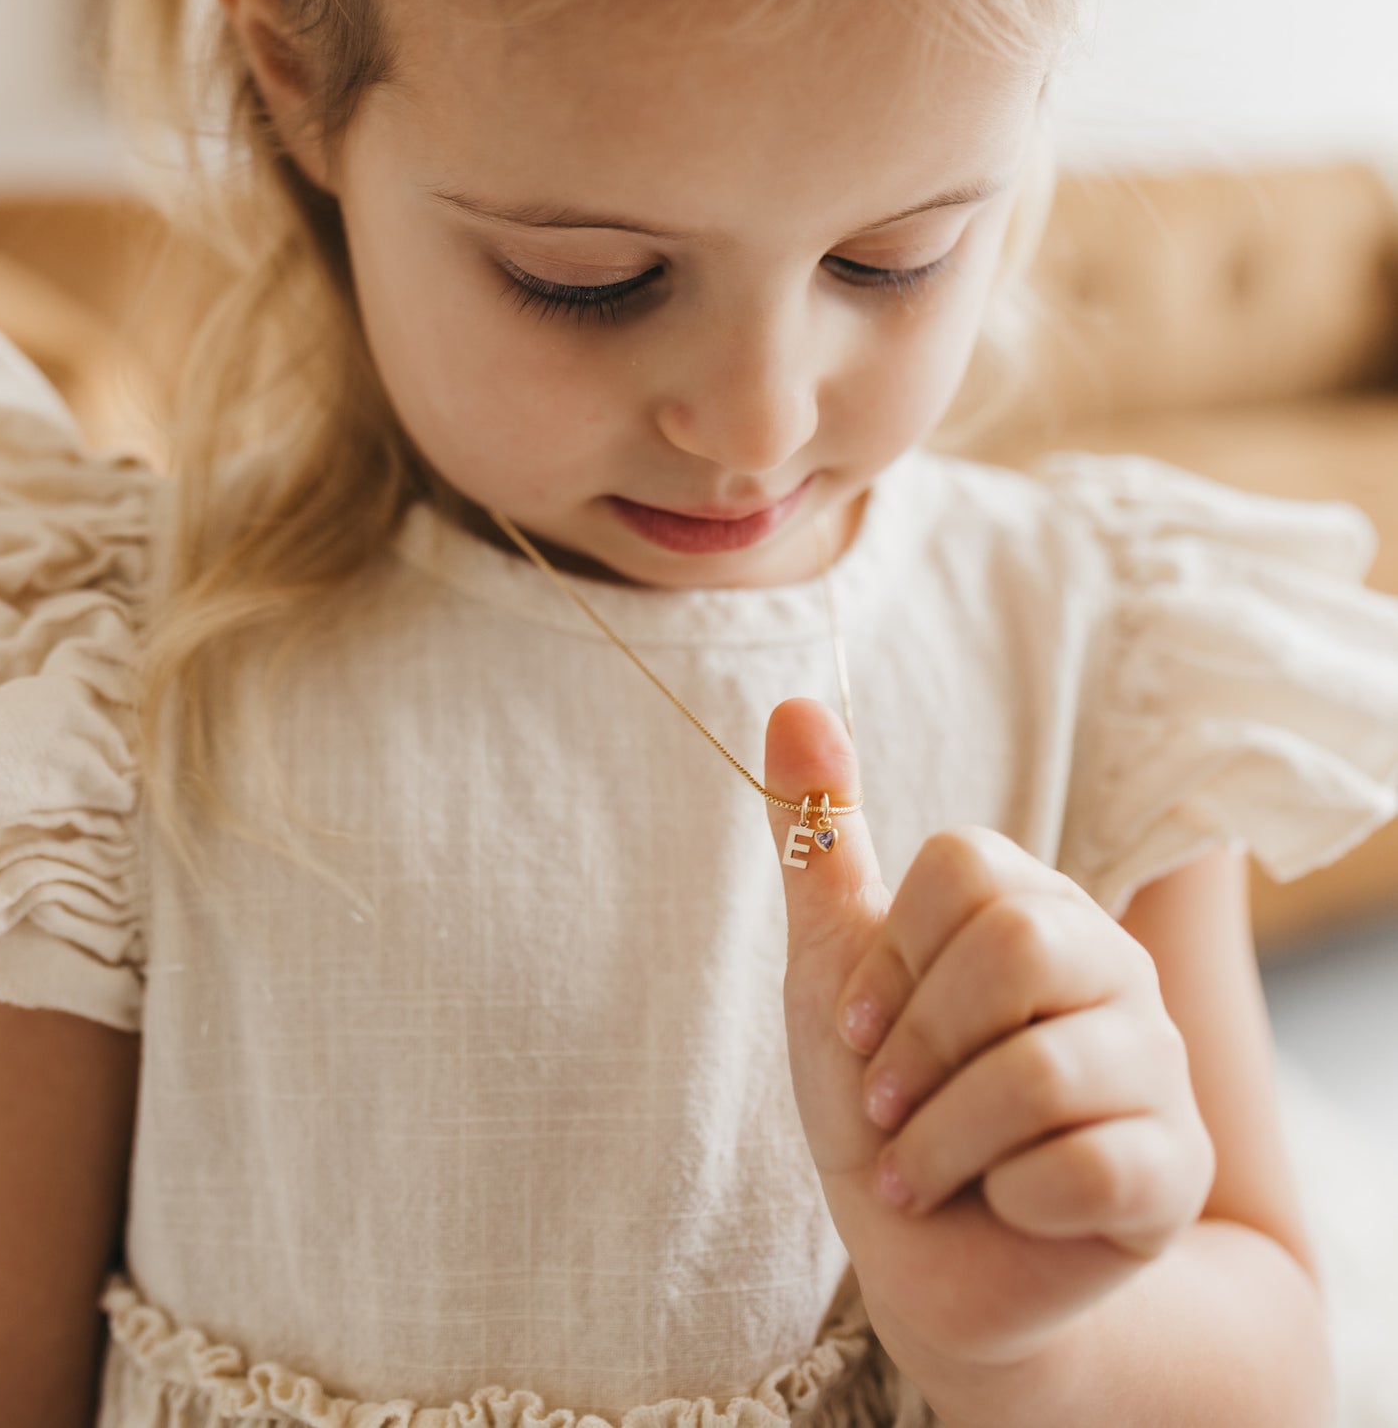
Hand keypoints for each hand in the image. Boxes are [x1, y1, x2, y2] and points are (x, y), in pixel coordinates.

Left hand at [765, 696, 1215, 1394]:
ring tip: (916, 1174)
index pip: (967, 867)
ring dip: (940, 1142)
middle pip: (1016, 946)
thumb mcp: (834, 967)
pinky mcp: (1172, 1171)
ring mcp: (1156, 1066)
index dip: (890, 956)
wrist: (934, 1264)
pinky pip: (1085, 1170)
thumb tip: (792, 701)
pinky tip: (1001, 1207)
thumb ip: (820, 840)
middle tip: (887, 1105)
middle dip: (918, 1046)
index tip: (858, 1027)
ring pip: (1041, 1071)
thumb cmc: (887, 1102)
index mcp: (1034, 904)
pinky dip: (1009, 1200)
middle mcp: (1111, 967)